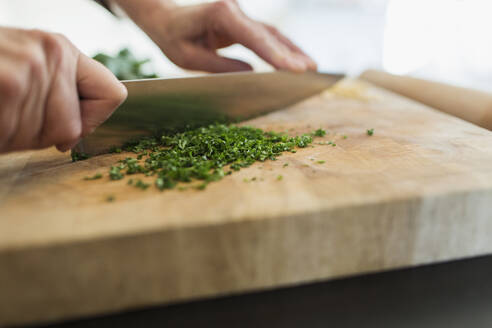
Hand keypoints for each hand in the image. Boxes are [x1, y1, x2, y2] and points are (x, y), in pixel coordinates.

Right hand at [0, 27, 126, 153]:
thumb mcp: (28, 75)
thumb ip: (61, 96)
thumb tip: (75, 135)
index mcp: (62, 49)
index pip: (114, 94)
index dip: (94, 121)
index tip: (70, 126)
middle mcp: (52, 51)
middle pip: (74, 127)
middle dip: (42, 134)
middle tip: (11, 114)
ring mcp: (31, 66)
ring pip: (46, 135)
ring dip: (16, 134)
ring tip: (0, 109)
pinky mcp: (8, 83)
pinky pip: (18, 136)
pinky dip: (1, 137)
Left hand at [115, 0, 316, 72]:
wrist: (166, 18)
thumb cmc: (173, 37)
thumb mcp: (189, 57)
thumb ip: (220, 65)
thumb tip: (251, 73)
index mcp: (219, 15)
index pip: (252, 36)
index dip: (274, 54)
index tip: (292, 69)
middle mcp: (234, 10)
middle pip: (268, 33)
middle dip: (289, 53)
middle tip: (310, 71)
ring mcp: (241, 15)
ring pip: (272, 33)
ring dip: (292, 51)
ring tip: (311, 68)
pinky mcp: (243, 24)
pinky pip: (267, 36)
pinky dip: (282, 49)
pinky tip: (296, 60)